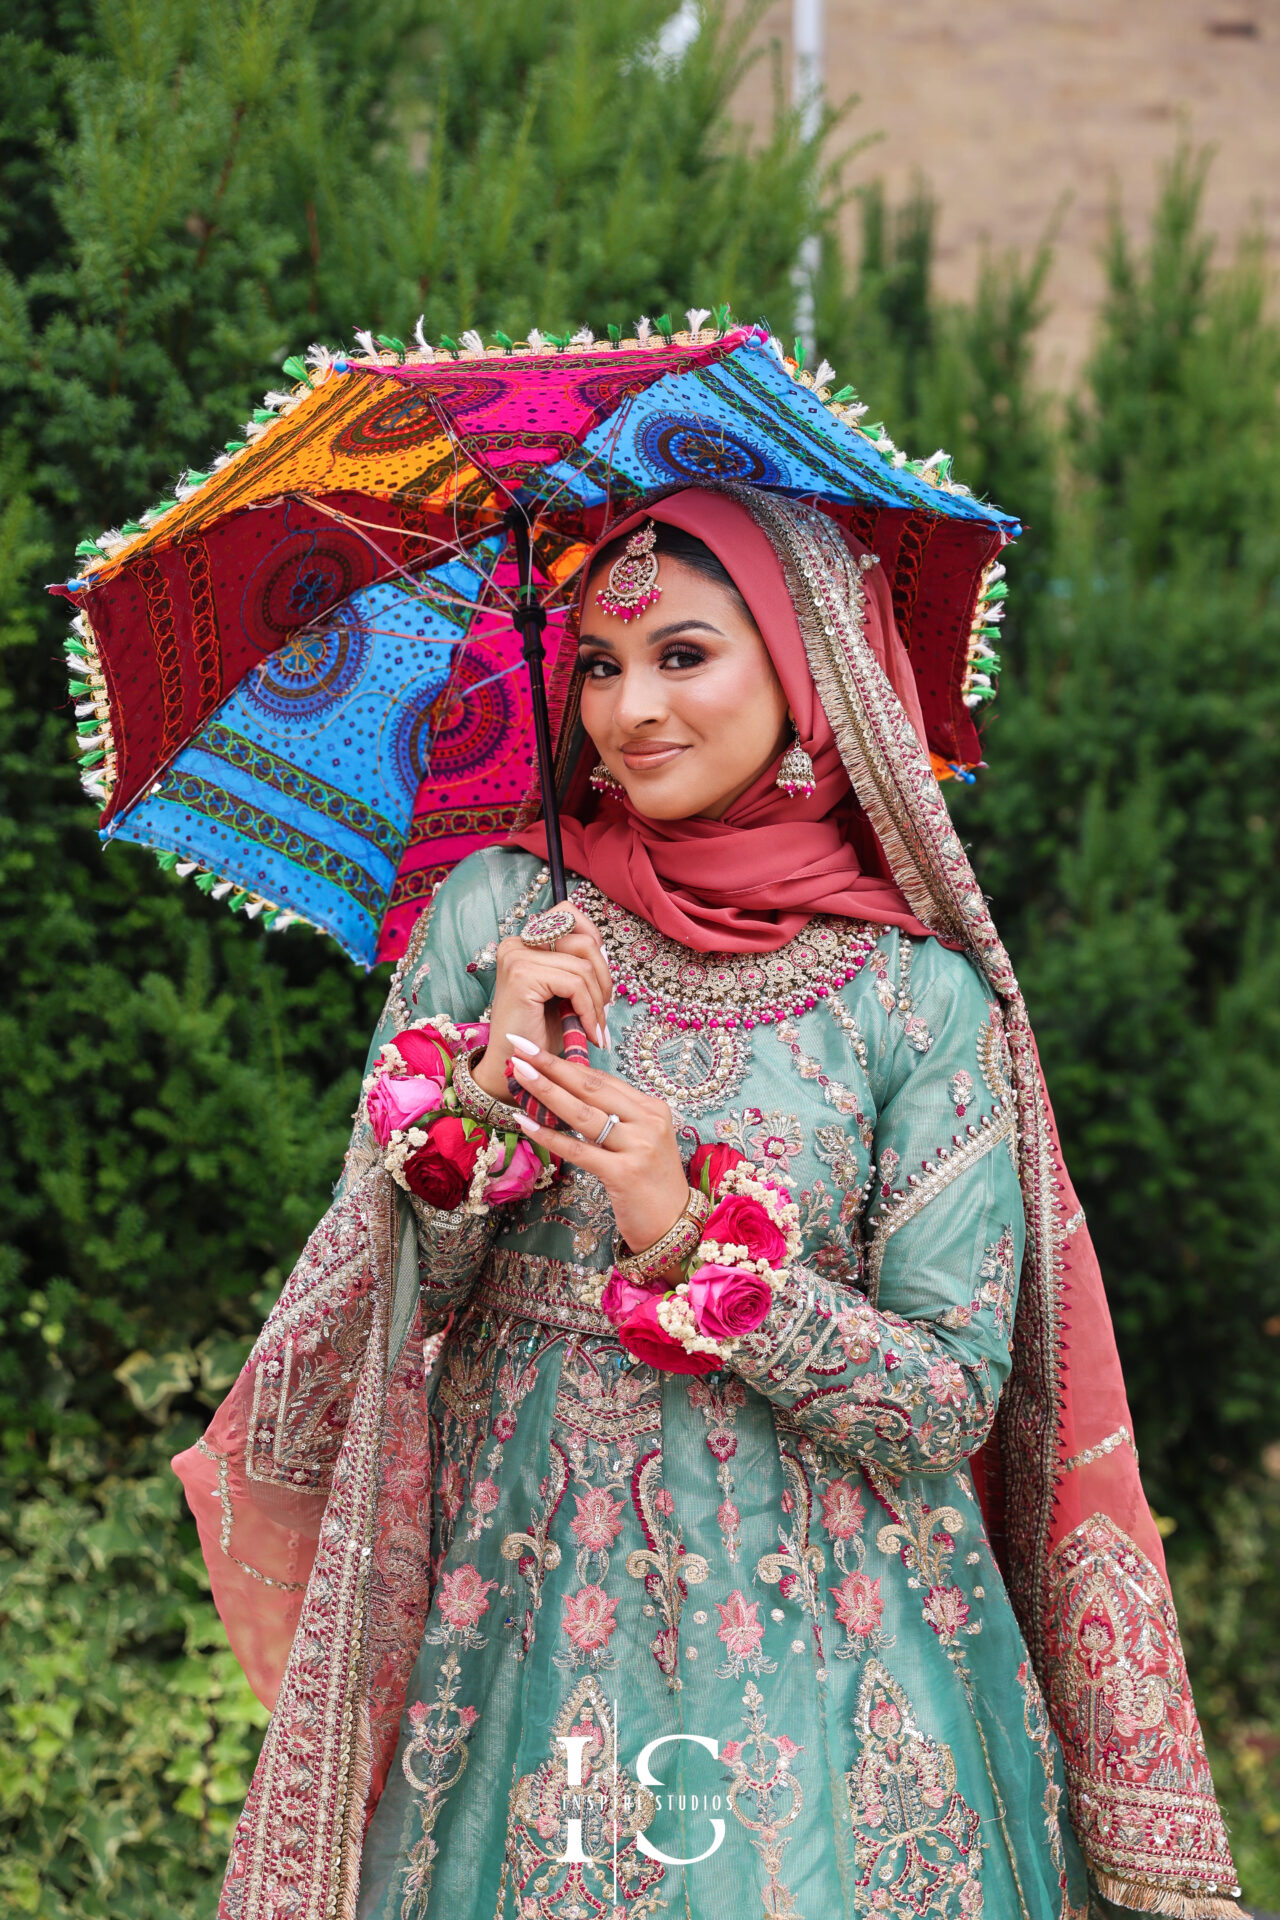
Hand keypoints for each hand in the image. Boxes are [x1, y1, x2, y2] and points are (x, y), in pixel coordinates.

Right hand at [472, 907, 612, 1099]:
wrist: (515, 1067)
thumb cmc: (539, 1033)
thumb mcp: (564, 992)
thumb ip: (578, 965)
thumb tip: (606, 954)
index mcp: (525, 942)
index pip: (569, 914)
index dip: (595, 939)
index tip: (601, 978)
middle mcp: (517, 943)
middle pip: (584, 941)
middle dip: (604, 979)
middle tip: (603, 1012)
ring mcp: (517, 956)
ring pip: (584, 966)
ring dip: (598, 1002)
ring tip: (596, 1028)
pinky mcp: (522, 975)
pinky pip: (575, 984)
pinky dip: (589, 1011)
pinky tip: (589, 1032)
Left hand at [501, 1037, 691, 1258]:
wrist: (673, 1227)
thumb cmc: (651, 1183)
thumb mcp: (641, 1141)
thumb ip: (615, 1117)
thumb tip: (570, 1093)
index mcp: (652, 1108)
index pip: (602, 1080)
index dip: (567, 1062)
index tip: (537, 1048)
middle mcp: (648, 1122)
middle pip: (591, 1087)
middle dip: (552, 1064)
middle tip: (520, 1046)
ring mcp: (638, 1146)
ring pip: (582, 1114)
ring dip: (547, 1091)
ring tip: (519, 1073)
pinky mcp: (624, 1173)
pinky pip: (579, 1149)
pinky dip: (550, 1135)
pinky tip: (526, 1122)